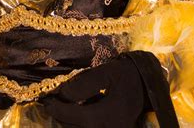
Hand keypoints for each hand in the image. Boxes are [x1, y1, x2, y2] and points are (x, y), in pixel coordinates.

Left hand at [42, 52, 176, 127]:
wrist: (146, 85)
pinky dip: (80, 124)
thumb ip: (85, 83)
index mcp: (111, 114)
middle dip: (61, 118)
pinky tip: (78, 112)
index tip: (47, 101)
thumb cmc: (126, 75)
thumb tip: (63, 94)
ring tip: (62, 108)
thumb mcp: (107, 72)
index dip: (59, 110)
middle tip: (51, 105)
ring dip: (69, 123)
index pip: (77, 117)